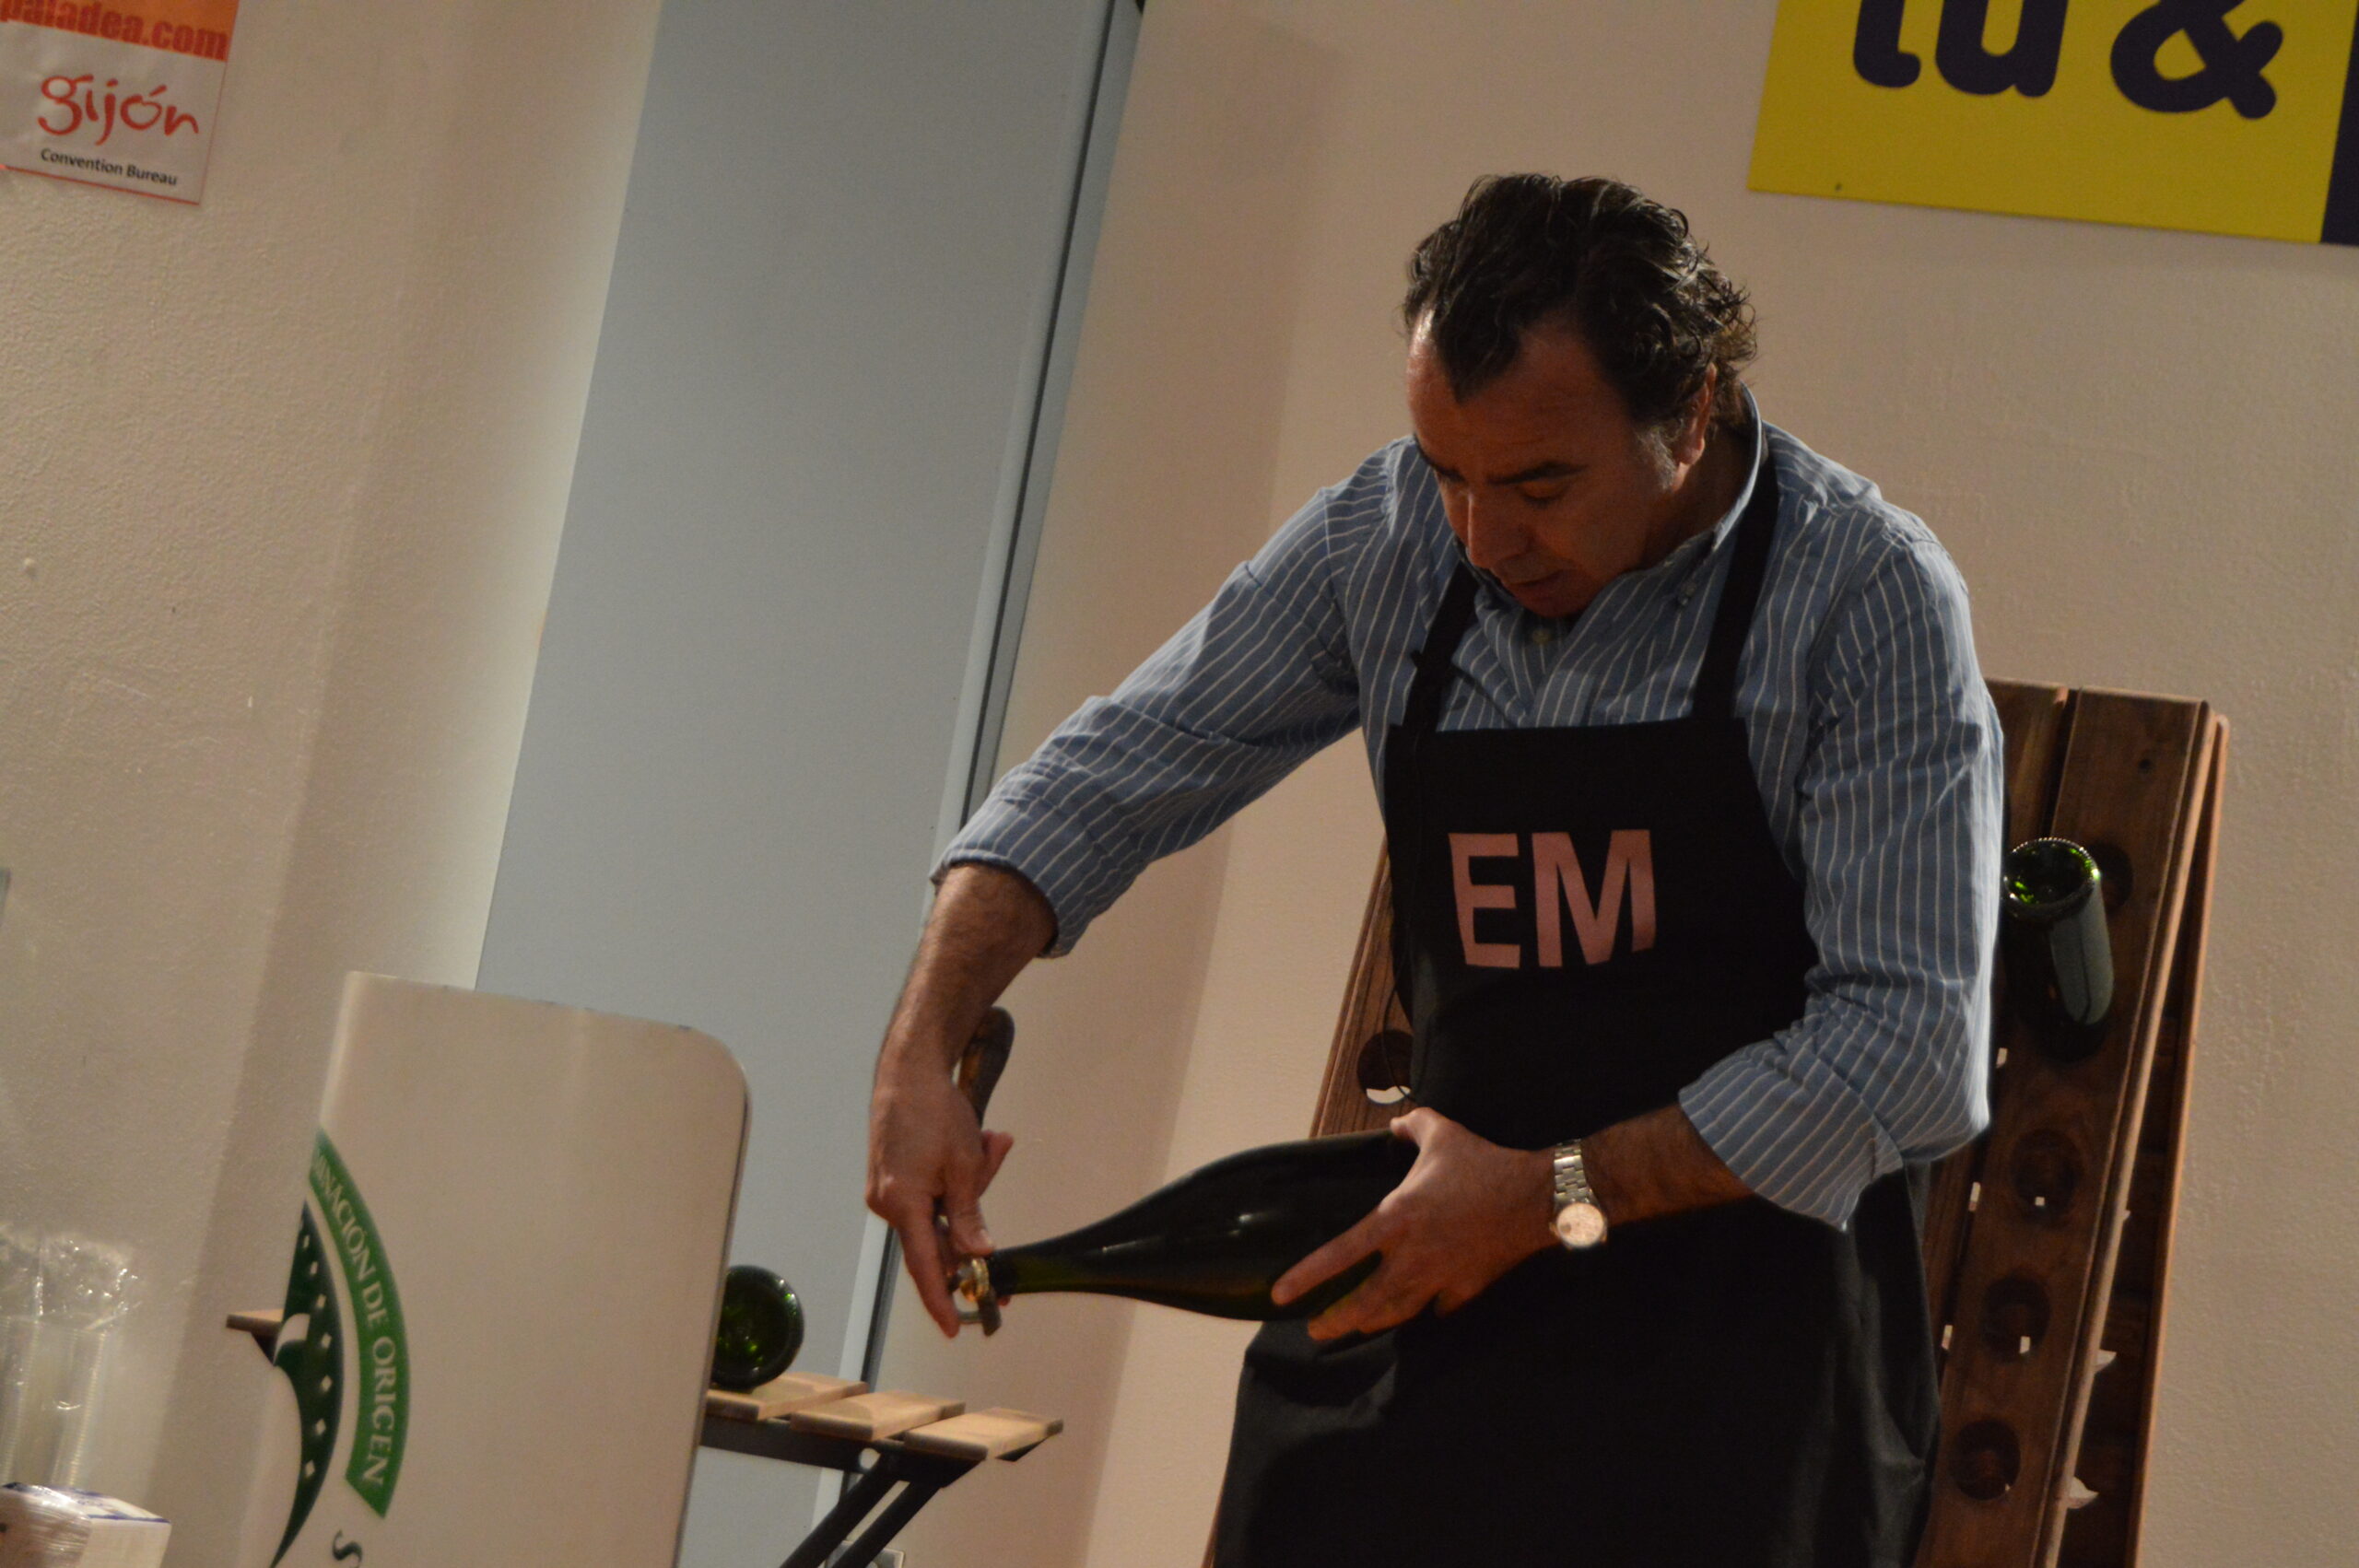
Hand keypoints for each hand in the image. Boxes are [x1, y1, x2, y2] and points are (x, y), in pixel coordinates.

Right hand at [867, 1057, 1014, 1335]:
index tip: (955, 1327)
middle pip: (939, 1233)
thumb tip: (979, 1253)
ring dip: (969, 1181)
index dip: (941, 1299)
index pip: (925, 1266)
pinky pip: (932, 1191)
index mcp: (903, 1204)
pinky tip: (974, 1139)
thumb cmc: (933, 1111)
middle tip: (991, 1156)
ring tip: (984, 1137)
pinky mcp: (892, 1177)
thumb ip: (968, 1215)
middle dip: (971, 1209)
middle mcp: (887, 1203)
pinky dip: (955, 1175)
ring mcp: (887, 1190)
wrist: (907, 1069)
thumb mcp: (962, 1164)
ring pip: (941, 1208)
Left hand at [1270, 1108, 1554, 1340]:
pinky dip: (1426, 1311)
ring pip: (1397, 1312)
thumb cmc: (1484, 1164)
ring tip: (1356, 1326)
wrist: (1534, 1197)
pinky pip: (1439, 1309)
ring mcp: (1439, 1277)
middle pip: (1364, 1302)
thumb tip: (1395, 1122)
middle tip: (1314, 1331)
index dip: (1306, 1276)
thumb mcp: (1442, 1133)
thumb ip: (1412, 1125)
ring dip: (1372, 1321)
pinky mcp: (1466, 1289)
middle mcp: (1412, 1256)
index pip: (1340, 1254)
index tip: (1281, 1294)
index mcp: (1396, 1218)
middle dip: (1335, 1321)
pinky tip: (1420, 1312)